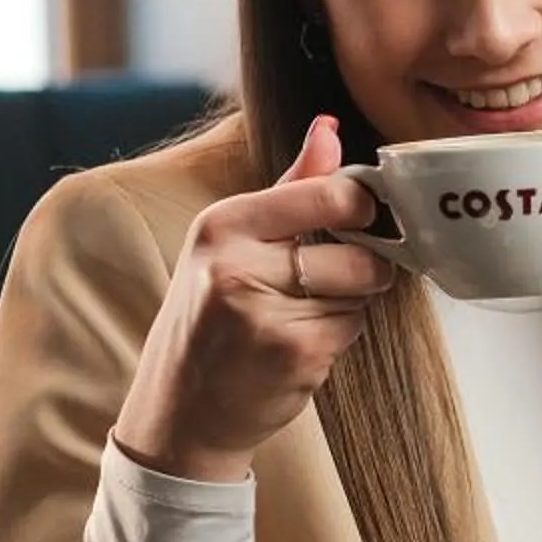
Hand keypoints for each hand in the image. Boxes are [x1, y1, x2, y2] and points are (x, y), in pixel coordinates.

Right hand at [111, 115, 394, 481]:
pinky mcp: (294, 356)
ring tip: (296, 318)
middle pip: (358, 248)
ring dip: (346, 307)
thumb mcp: (231, 243)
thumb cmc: (209, 319)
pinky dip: (337, 339)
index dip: (363, 206)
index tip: (362, 217)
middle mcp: (237, 265)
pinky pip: (352, 330)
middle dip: (361, 266)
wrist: (178, 412)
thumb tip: (331, 128)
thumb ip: (291, 187)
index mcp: (222, 224)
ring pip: (360, 293)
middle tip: (327, 280)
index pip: (328, 194)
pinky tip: (295, 348)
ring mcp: (265, 314)